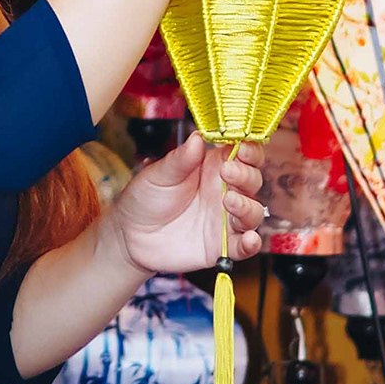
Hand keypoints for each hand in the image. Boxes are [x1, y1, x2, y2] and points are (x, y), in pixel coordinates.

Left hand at [107, 134, 264, 280]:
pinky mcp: (223, 245)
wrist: (131, 235)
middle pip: (252, 180)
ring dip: (247, 206)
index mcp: (213, 167)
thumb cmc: (146, 198)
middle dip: (246, 174)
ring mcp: (226, 219)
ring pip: (253, 211)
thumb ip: (181, 159)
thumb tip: (198, 137)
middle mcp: (225, 191)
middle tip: (227, 172)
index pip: (243, 154)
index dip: (248, 149)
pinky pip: (245, 246)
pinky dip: (252, 243)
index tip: (241, 147)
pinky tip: (249, 238)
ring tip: (228, 200)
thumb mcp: (159, 175)